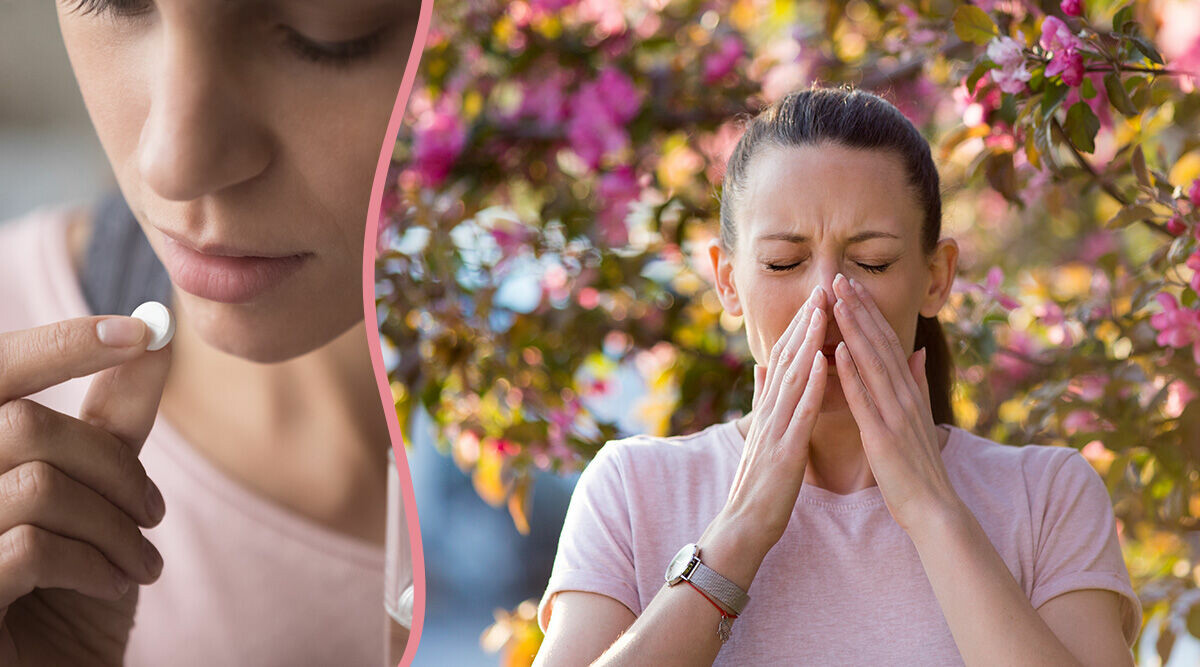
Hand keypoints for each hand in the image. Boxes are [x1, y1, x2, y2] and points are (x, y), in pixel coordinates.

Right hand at [0, 316, 170, 665]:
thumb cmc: (71, 589)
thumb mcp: (98, 497)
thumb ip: (112, 419)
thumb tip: (156, 333)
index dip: (60, 345)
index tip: (143, 330)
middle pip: (26, 426)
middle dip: (114, 467)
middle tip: (155, 514)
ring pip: (37, 486)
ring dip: (116, 525)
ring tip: (142, 561)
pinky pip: (31, 547)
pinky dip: (96, 562)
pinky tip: (116, 586)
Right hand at [706, 284, 828, 560]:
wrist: (743, 526)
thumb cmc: (758, 484)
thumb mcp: (760, 434)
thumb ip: (762, 399)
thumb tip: (761, 367)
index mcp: (768, 409)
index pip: (785, 359)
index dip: (799, 327)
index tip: (816, 297)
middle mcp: (769, 413)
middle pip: (787, 359)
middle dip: (804, 323)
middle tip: (821, 288)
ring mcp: (774, 430)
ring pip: (793, 378)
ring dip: (808, 342)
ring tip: (822, 311)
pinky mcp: (784, 451)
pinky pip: (800, 413)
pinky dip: (811, 385)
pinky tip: (823, 361)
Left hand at [830, 273, 959, 532]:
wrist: (933, 508)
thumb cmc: (918, 467)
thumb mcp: (919, 417)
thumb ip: (916, 382)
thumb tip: (915, 351)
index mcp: (908, 391)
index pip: (886, 342)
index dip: (868, 312)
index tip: (851, 285)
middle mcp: (904, 395)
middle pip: (879, 343)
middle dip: (859, 308)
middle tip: (839, 277)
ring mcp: (895, 413)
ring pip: (872, 363)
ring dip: (854, 329)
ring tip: (837, 300)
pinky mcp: (882, 435)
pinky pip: (865, 399)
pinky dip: (852, 373)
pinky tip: (838, 351)